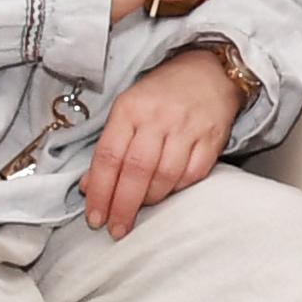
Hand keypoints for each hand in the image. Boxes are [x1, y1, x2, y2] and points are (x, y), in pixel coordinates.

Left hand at [82, 47, 243, 233]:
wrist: (209, 71)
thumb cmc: (162, 94)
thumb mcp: (127, 109)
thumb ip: (109, 147)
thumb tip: (89, 188)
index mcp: (130, 108)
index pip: (109, 156)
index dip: (100, 191)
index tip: (95, 217)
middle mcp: (158, 118)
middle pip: (136, 171)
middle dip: (123, 206)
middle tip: (116, 229)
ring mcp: (188, 129)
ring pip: (165, 177)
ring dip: (150, 201)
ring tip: (141, 210)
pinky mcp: (212, 139)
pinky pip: (192, 175)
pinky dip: (177, 190)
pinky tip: (167, 193)